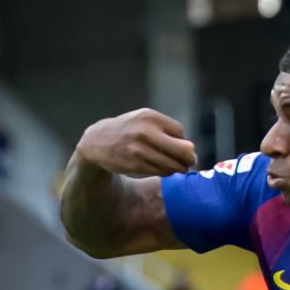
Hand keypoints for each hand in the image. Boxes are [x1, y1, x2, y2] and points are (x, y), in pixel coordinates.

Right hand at [77, 108, 197, 178]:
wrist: (98, 142)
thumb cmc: (128, 130)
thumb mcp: (144, 120)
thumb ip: (167, 130)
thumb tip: (191, 149)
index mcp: (149, 117)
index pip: (179, 132)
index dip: (183, 141)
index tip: (182, 146)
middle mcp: (145, 132)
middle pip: (181, 150)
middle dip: (189, 158)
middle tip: (191, 162)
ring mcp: (139, 150)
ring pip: (171, 164)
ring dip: (178, 168)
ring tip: (178, 167)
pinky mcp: (135, 165)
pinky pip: (160, 172)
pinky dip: (166, 172)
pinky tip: (164, 170)